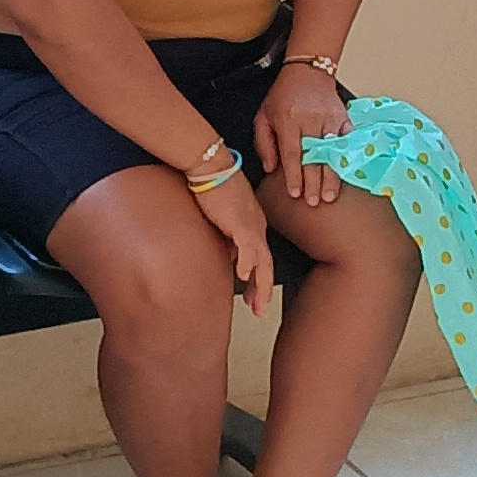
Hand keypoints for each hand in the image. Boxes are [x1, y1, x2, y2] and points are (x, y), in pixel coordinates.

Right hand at [192, 172, 274, 315]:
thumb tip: (230, 256)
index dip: (258, 281)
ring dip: (259, 285)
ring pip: (262, 261)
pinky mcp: (241, 221)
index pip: (261, 258)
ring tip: (256, 304)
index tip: (253, 298)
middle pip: (266, 264)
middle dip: (263, 291)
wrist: (211, 166)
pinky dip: (248, 263)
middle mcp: (257, 226)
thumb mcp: (223, 218)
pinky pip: (248, 247)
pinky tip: (243, 276)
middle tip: (260, 311)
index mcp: (254, 225)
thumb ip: (228, 237)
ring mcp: (251, 224)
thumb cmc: (214, 187)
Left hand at [253, 65, 353, 205]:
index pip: (292, 153)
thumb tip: (270, 168)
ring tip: (330, 195)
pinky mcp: (343, 118)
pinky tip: (348, 173)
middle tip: (314, 202)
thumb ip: (264, 143)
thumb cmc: (283, 96)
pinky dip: (347, 158)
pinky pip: (347, 140)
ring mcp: (330, 119)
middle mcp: (311, 120)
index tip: (296, 193)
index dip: (294, 175)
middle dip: (314, 182)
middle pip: (313, 156)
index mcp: (288, 120)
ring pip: (332, 153)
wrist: (307, 72)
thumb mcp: (263, 116)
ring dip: (331, 176)